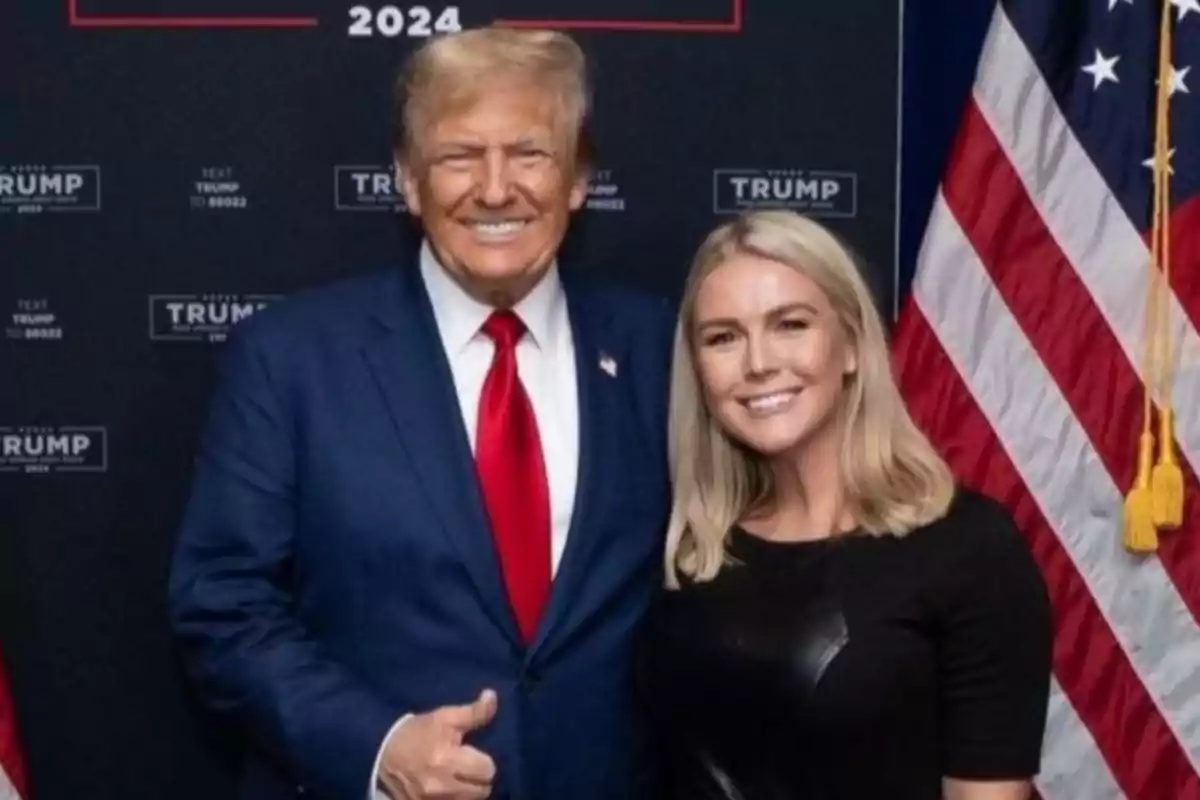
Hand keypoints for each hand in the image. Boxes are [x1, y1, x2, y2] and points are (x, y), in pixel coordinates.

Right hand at [378, 689, 498, 799]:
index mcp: (447, 760)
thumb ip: (473, 712)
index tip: (471, 755)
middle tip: (465, 767)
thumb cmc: (415, 735)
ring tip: (456, 779)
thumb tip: (493, 696)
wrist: (379, 756)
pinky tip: (447, 790)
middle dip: (477, 778)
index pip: (488, 770)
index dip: (483, 760)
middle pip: (483, 791)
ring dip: (467, 792)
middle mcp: (441, 787)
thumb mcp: (443, 718)